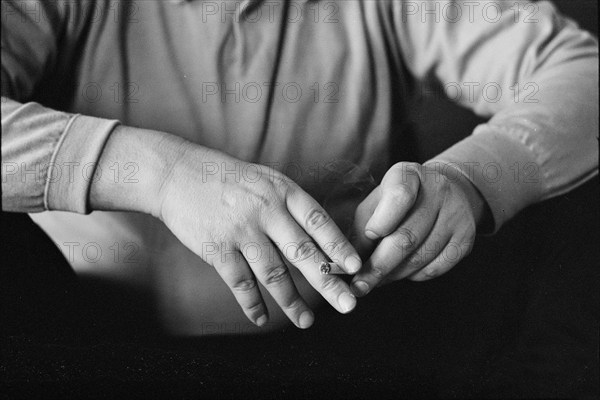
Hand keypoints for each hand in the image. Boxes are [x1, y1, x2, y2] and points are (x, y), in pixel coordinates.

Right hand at [157, 145, 361, 328]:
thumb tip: (321, 240)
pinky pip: (240, 283)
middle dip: (328, 282)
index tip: (356, 268)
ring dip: (292, 301)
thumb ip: (291, 207)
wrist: (178, 174)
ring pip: (274, 273)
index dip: (339, 246)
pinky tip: (261, 319)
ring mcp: (241, 230)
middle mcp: (266, 210)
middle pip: (303, 253)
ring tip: (306, 321)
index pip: (318, 222)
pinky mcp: (217, 248)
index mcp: (283, 192)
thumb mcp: (266, 181)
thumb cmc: (229, 180)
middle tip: (347, 305)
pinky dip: (252, 304)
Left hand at [350, 162, 485, 295]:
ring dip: (394, 275)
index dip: (382, 221)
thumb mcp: (377, 202)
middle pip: (407, 236)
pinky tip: (401, 273)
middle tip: (360, 285)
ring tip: (376, 281)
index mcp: (409, 175)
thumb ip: (362, 227)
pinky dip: (414, 275)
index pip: (399, 196)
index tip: (369, 237)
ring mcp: (456, 214)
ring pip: (421, 256)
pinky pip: (436, 268)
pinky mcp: (466, 237)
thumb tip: (351, 262)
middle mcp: (438, 190)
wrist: (443, 192)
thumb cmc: (398, 201)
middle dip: (379, 266)